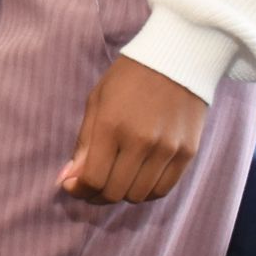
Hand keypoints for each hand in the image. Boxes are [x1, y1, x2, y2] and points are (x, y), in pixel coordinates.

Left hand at [58, 56, 206, 204]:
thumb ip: (83, 144)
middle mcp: (141, 142)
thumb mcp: (97, 102)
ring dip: (121, 194)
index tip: (71, 185)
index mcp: (112, 125)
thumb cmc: (128, 78)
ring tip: (114, 180)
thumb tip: (68, 179)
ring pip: (138, 195)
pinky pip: (163, 189)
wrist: (176, 60)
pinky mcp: (187, 153)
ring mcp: (167, 149)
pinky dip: (146, 191)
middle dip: (96, 195)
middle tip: (90, 186)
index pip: (92, 178)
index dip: (77, 189)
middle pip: (114, 192)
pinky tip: (136, 179)